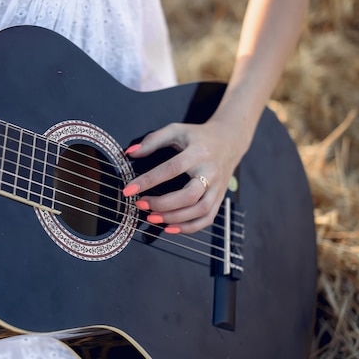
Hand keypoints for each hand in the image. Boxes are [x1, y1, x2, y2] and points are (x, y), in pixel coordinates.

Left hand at [122, 119, 248, 233]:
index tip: (129, 189)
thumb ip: (152, 140)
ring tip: (152, 218)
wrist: (229, 140)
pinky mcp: (220, 198)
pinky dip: (189, 227)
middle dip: (163, 204)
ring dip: (174, 218)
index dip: (148, 180)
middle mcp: (210, 172)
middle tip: (141, 204)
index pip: (171, 169)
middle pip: (190, 195)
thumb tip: (131, 152)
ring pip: (200, 210)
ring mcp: (218, 187)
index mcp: (198, 153)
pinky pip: (208, 218)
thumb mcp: (176, 130)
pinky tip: (170, 228)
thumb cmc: (198, 136)